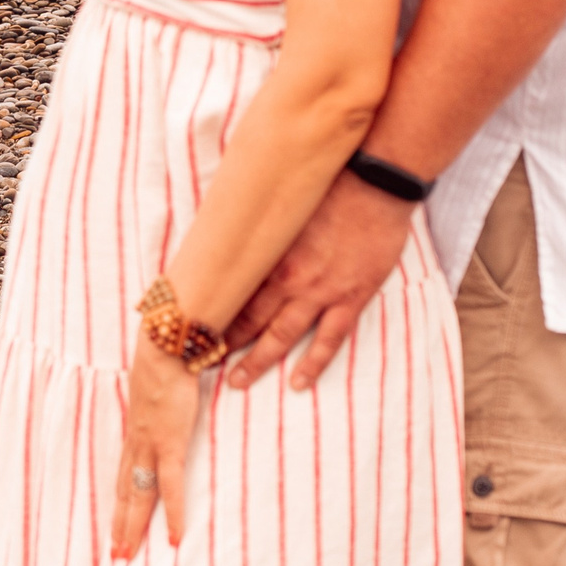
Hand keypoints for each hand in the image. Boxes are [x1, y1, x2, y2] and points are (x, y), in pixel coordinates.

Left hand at [109, 339, 199, 559]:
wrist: (164, 344)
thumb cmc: (166, 361)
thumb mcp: (159, 389)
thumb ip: (161, 404)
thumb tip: (168, 405)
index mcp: (136, 431)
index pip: (123, 474)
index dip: (119, 500)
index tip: (116, 522)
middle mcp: (138, 442)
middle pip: (124, 490)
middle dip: (120, 523)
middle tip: (116, 554)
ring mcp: (151, 444)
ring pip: (138, 495)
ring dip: (132, 526)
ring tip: (127, 554)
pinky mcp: (170, 443)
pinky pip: (170, 486)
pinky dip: (173, 513)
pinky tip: (174, 537)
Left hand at [222, 170, 415, 391]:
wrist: (374, 184)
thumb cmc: (327, 186)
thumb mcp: (282, 204)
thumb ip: (259, 226)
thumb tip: (230, 232)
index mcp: (269, 253)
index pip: (232, 291)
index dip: (212, 312)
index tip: (192, 327)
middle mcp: (290, 278)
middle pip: (250, 319)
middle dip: (226, 344)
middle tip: (203, 362)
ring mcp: (321, 291)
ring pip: (282, 335)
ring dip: (258, 361)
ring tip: (239, 381)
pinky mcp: (351, 298)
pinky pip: (329, 339)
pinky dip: (312, 363)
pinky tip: (298, 382)